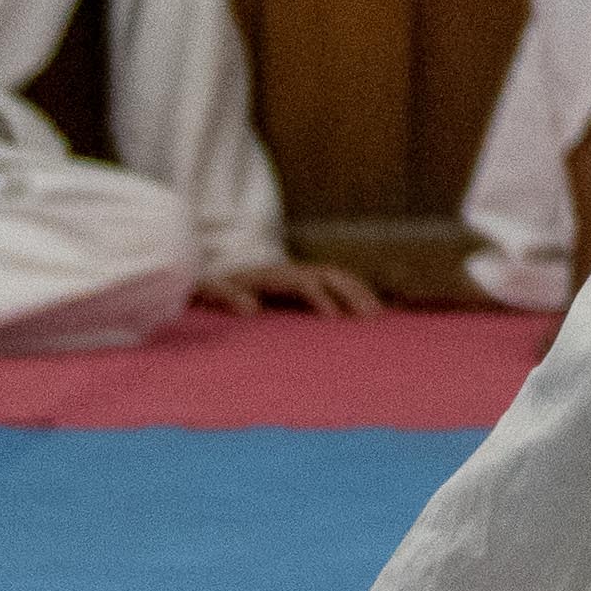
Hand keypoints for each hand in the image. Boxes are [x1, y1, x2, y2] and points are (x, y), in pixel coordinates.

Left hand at [199, 257, 391, 318]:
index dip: (322, 298)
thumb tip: (251, 310)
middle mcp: (291, 271)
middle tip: (372, 317)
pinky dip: (355, 295)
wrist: (212, 285)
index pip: (305, 282)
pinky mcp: (304, 286)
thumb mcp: (212, 293)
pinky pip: (336, 287)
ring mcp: (300, 276)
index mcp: (272, 275)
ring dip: (360, 293)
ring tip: (378, 316)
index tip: (335, 319)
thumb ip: (226, 297)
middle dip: (353, 294)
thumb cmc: (212, 294)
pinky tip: (368, 313)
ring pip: (339, 278)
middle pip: (330, 275)